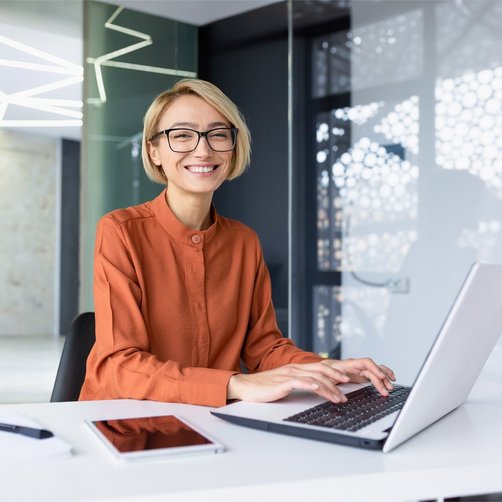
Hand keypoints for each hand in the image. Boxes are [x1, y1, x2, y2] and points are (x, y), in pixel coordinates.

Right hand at [227, 362, 351, 403]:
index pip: (320, 368)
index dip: (335, 372)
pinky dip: (311, 385)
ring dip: (329, 388)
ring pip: (314, 378)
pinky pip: (299, 382)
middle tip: (349, 386)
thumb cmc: (264, 388)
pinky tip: (318, 389)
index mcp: (296, 369)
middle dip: (337, 378)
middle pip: (321, 371)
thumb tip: (314, 390)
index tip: (347, 380)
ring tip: (339, 397)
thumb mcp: (285, 384)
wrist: (245, 386)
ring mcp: (288, 375)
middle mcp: (294, 369)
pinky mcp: (282, 383)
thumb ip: (298, 384)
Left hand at [322, 358, 395, 396]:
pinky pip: (376, 373)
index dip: (374, 368)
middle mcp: (357, 365)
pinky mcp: (363, 374)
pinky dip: (384, 375)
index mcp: (350, 363)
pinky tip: (390, 379)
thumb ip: (333, 380)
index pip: (366, 363)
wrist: (324, 368)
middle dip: (381, 380)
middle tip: (386, 391)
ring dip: (385, 379)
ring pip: (376, 372)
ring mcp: (361, 369)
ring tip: (390, 388)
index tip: (381, 376)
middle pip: (373, 370)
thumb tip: (340, 386)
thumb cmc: (325, 371)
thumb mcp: (327, 375)